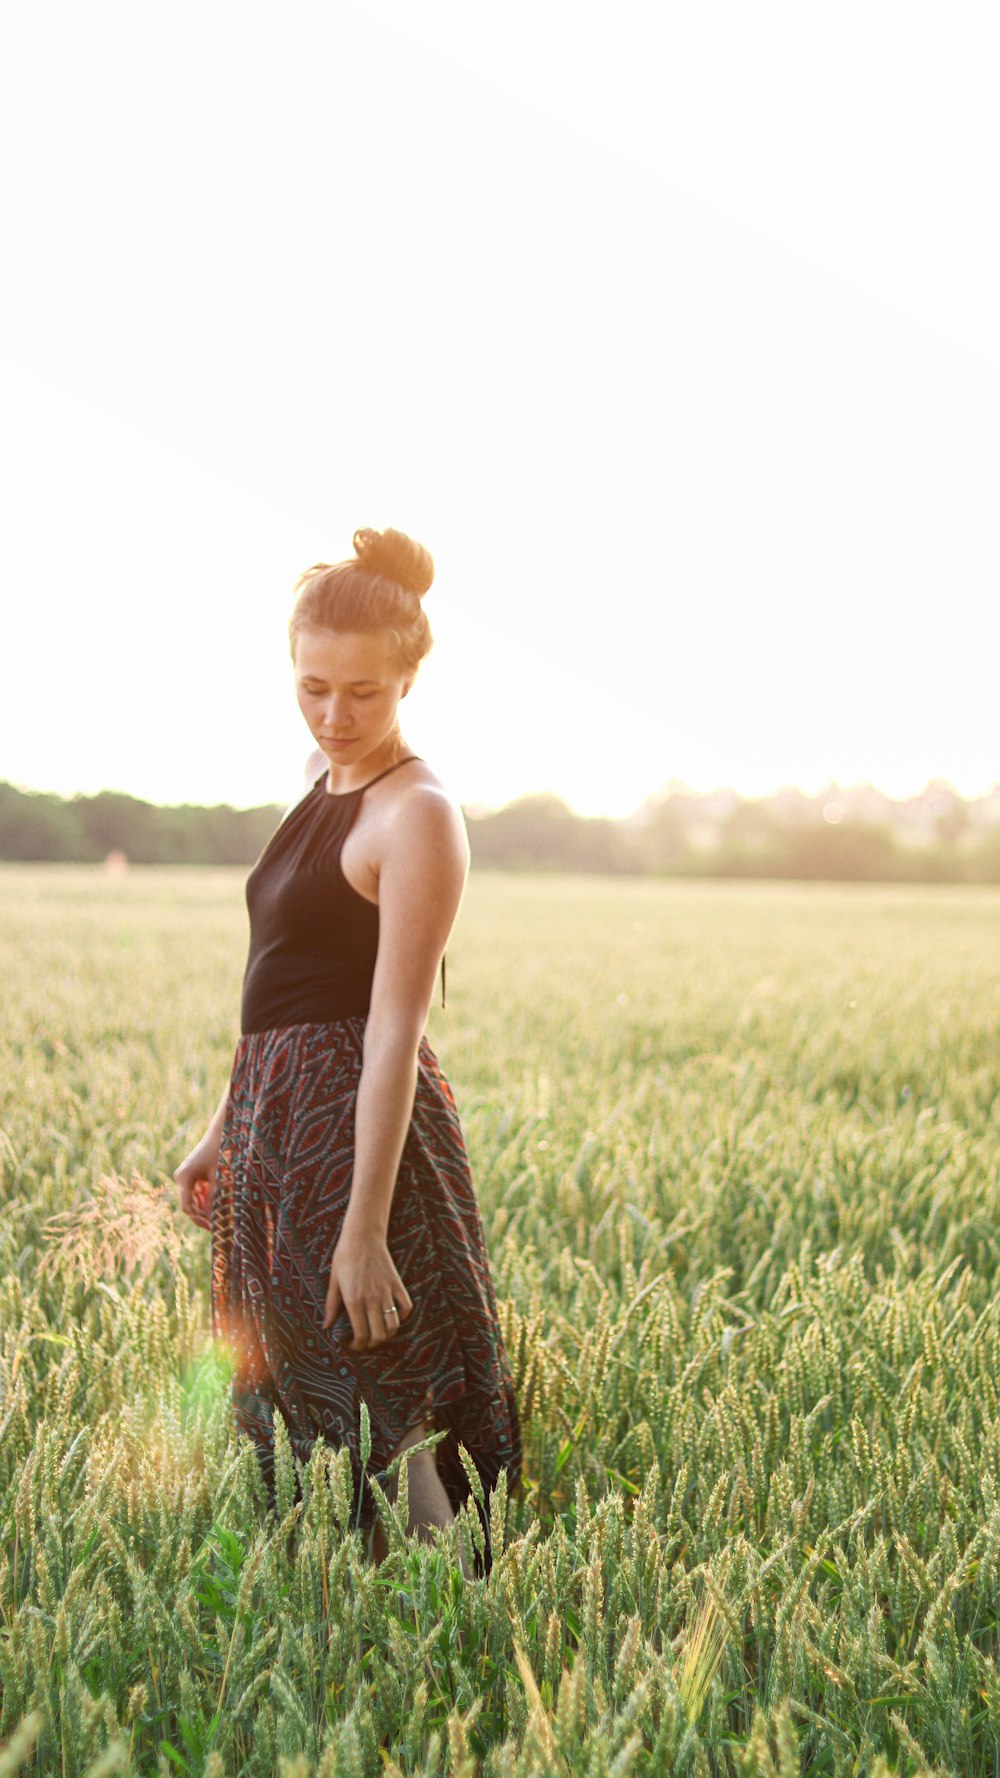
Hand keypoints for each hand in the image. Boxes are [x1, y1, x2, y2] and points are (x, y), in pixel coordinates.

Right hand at [174, 1137, 217, 1231]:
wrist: (219, 1134)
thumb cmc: (219, 1154)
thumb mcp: (217, 1178)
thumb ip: (212, 1198)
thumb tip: (210, 1218)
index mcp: (183, 1178)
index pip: (187, 1206)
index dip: (198, 1219)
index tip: (211, 1227)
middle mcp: (181, 1178)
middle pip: (189, 1205)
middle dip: (202, 1216)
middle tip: (216, 1226)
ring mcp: (185, 1177)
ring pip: (193, 1200)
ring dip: (204, 1209)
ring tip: (219, 1218)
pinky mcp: (192, 1176)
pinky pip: (197, 1193)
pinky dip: (206, 1200)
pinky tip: (217, 1206)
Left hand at [323, 1223, 413, 1351]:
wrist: (363, 1235)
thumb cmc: (344, 1256)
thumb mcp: (334, 1281)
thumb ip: (331, 1306)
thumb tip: (326, 1326)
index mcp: (354, 1300)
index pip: (361, 1334)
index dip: (358, 1346)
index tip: (353, 1346)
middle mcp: (372, 1299)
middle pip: (379, 1335)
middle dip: (372, 1344)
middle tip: (365, 1342)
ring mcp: (387, 1292)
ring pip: (394, 1325)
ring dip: (387, 1334)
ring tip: (379, 1333)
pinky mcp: (397, 1284)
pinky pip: (406, 1307)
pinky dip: (402, 1316)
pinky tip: (393, 1315)